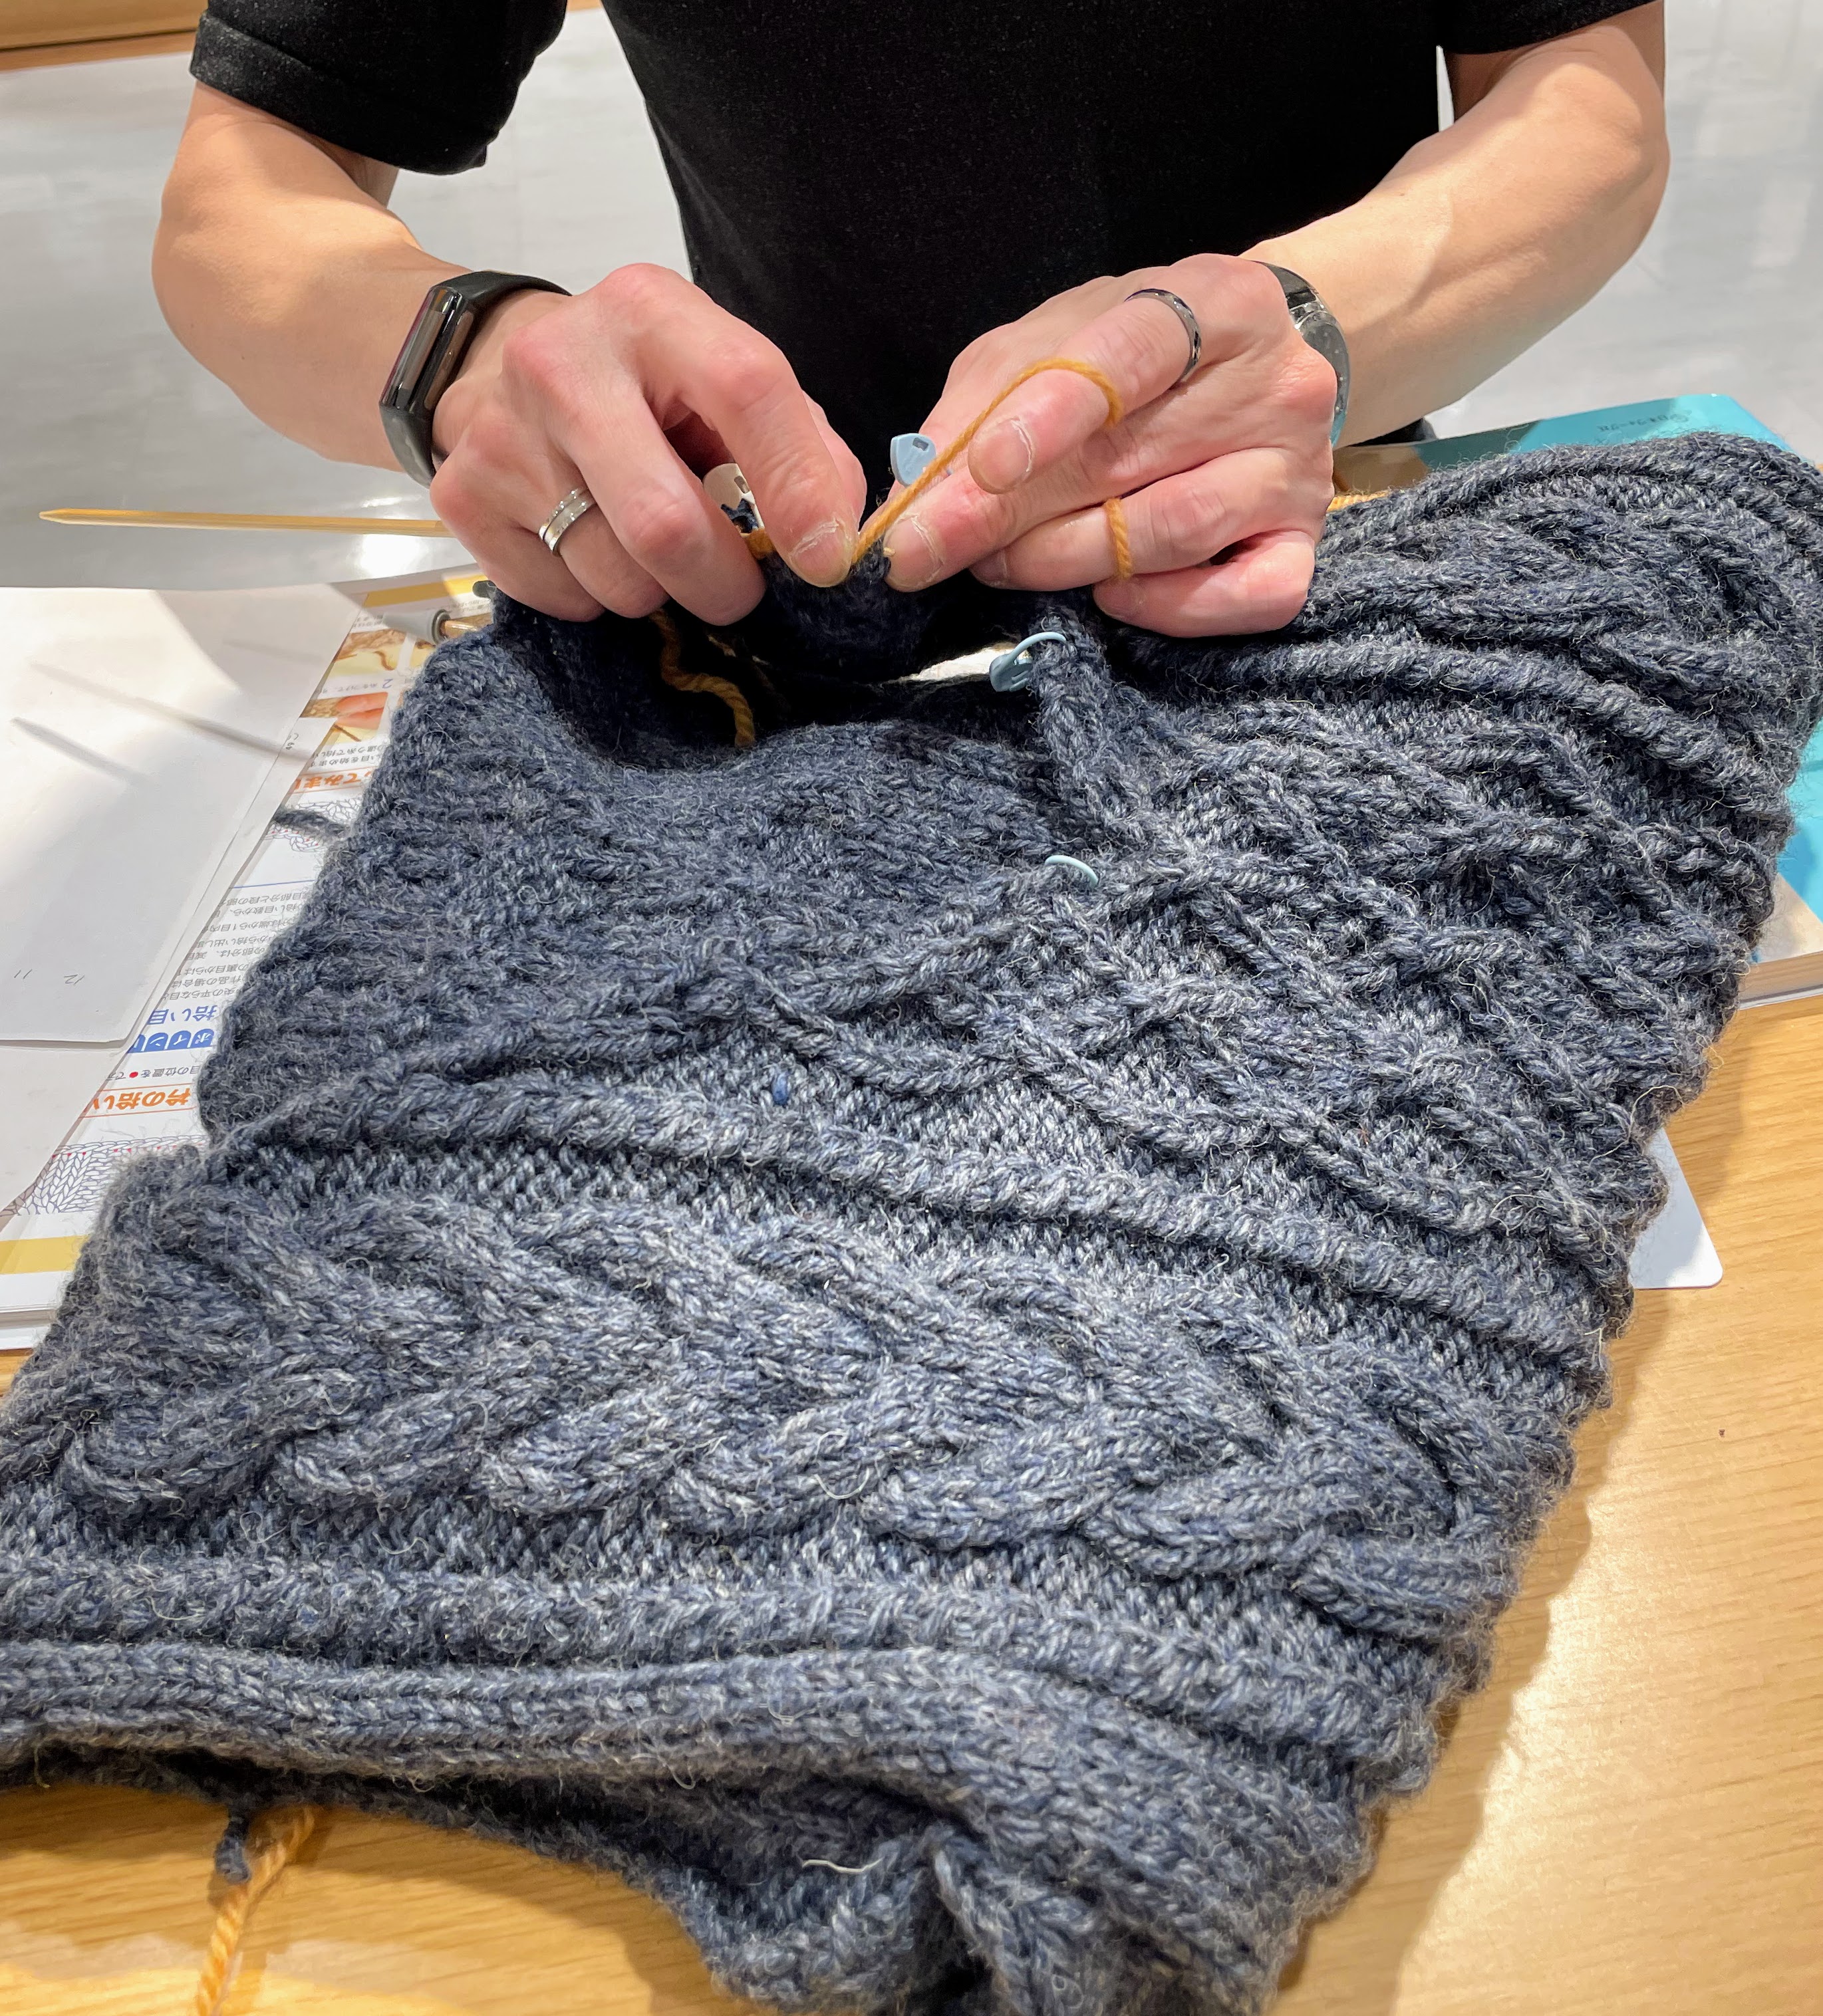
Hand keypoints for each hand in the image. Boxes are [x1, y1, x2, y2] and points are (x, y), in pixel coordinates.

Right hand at [427, 265, 866, 623]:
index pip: (745, 390)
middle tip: (739, 590)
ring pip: (617, 578)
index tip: (825, 559)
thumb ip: (801, 447)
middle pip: (664, 524)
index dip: (798, 485)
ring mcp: (503, 434)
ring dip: (660, 594)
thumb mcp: (724, 383)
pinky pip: (563, 597)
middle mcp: (565, 363)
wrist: (501, 368)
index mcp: (653, 313)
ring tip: (654, 552)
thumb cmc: (644, 387)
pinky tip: (592, 546)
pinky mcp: (464, 496)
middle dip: (723, 584)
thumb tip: (834, 543)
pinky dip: (597, 598)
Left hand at [883, 256, 1337, 636]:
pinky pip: (1241, 599)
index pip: (1131, 352)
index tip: (979, 468)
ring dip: (1065, 561)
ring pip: (1171, 533)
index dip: (1050, 413)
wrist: (1263, 366)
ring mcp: (1296, 469)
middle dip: (1009, 513)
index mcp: (1216, 301)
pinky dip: (1163, 609)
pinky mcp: (1303, 543)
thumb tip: (919, 488)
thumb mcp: (1059, 338)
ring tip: (1002, 562)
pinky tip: (1110, 593)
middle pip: (1129, 459)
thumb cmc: (1139, 355)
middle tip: (933, 546)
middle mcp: (1273, 383)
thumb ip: (990, 397)